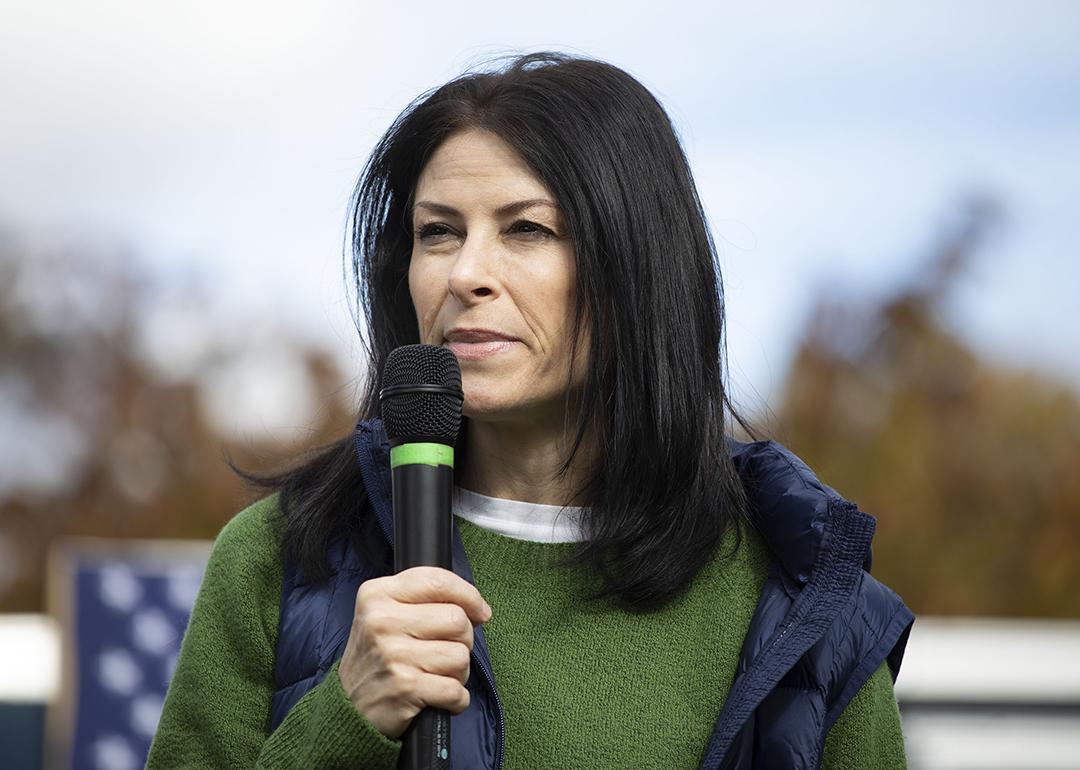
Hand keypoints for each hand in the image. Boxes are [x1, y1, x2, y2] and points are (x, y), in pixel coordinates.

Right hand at [338, 566, 492, 739]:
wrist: (347, 706)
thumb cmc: (380, 655)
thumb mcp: (387, 612)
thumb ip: (427, 599)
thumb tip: (480, 609)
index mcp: (378, 594)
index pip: (439, 581)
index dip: (469, 596)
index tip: (479, 611)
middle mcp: (381, 621)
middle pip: (457, 620)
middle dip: (463, 639)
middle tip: (443, 650)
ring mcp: (392, 655)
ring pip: (460, 656)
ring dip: (458, 672)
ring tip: (435, 674)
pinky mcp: (404, 688)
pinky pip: (455, 690)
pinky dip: (456, 699)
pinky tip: (437, 697)